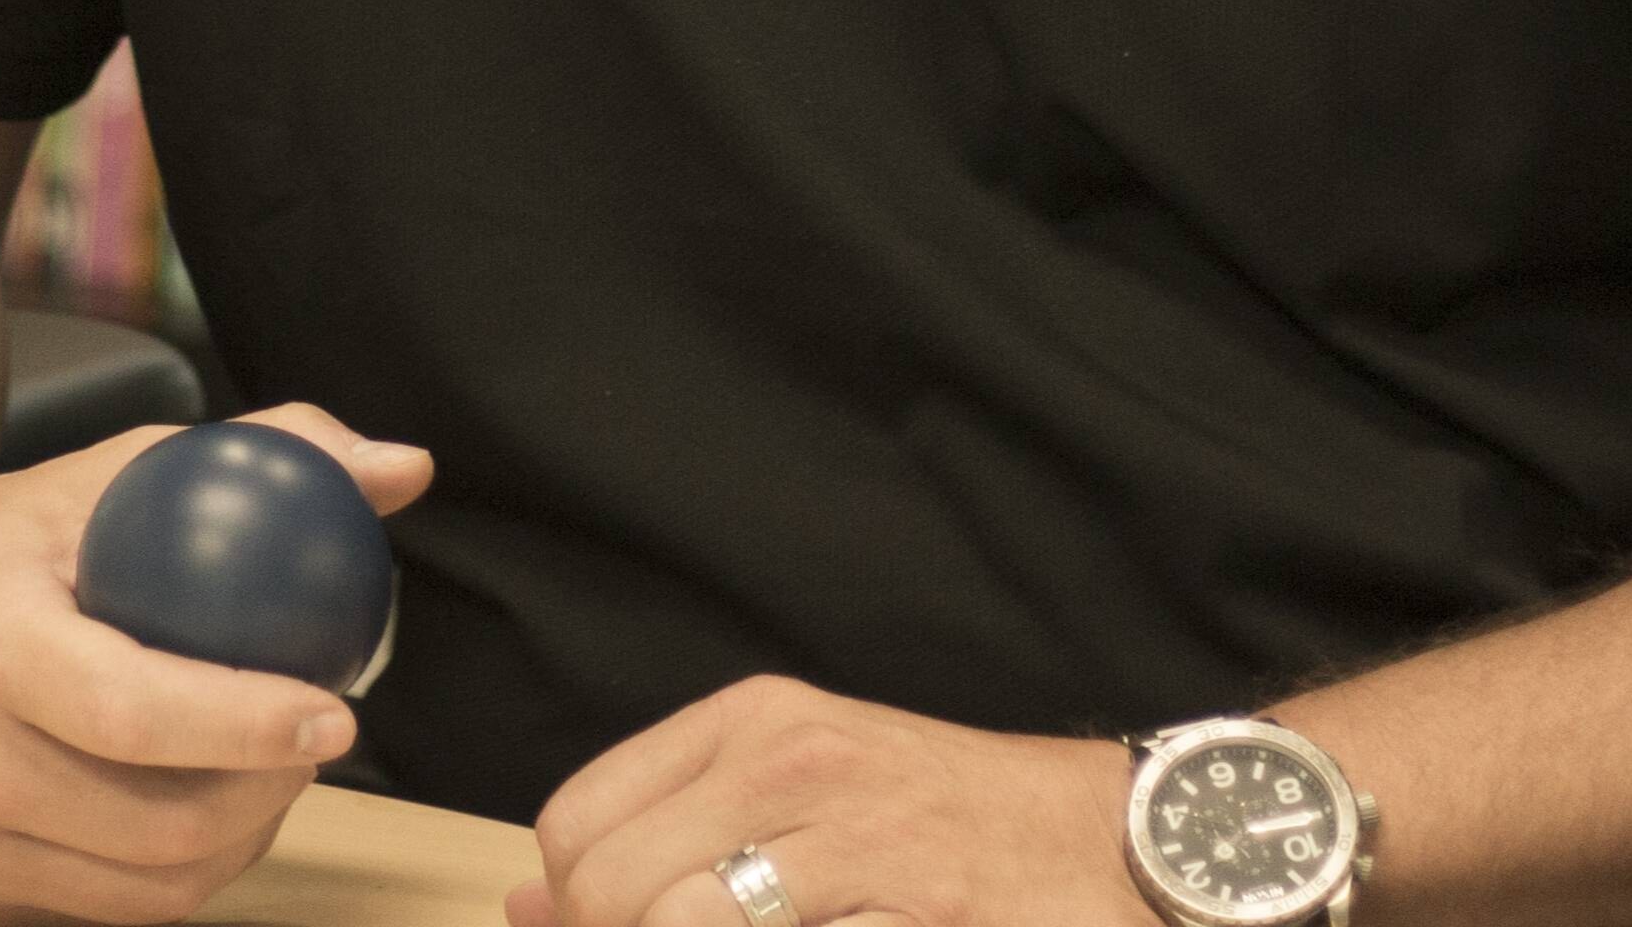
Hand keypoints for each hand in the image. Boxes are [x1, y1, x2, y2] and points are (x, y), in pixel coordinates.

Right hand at [0, 400, 435, 925]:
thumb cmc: (1, 539)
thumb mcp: (113, 471)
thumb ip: (263, 456)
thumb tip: (402, 469)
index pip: (131, 712)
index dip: (245, 726)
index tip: (333, 712)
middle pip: (152, 827)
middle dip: (267, 795)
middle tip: (316, 739)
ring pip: (146, 889)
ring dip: (238, 840)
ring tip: (269, 772)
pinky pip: (108, 908)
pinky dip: (178, 871)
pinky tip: (202, 806)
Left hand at [514, 676, 1135, 926]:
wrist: (1109, 844)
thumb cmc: (938, 822)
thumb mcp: (792, 788)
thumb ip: (659, 832)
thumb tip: (522, 909)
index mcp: (753, 723)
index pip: (578, 824)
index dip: (574, 908)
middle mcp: (798, 766)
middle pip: (616, 894)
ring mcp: (863, 846)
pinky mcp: (919, 918)